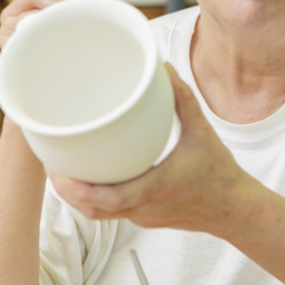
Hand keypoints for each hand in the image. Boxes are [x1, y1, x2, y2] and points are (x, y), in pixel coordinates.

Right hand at [0, 0, 88, 48]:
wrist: (54, 88)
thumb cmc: (67, 50)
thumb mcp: (71, 17)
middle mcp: (15, 9)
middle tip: (81, 10)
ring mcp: (8, 25)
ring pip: (33, 1)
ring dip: (58, 12)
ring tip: (72, 28)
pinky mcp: (6, 41)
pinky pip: (28, 24)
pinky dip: (46, 29)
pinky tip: (57, 41)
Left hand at [48, 63, 252, 233]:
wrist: (235, 210)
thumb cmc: (219, 171)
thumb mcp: (203, 131)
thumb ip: (183, 99)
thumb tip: (162, 67)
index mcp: (155, 188)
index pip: (108, 199)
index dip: (78, 191)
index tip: (59, 173)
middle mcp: (144, 207)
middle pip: (93, 211)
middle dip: (66, 192)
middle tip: (49, 166)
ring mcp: (142, 216)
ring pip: (98, 215)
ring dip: (76, 198)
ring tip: (59, 172)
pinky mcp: (143, 218)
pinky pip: (111, 212)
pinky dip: (93, 199)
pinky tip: (86, 178)